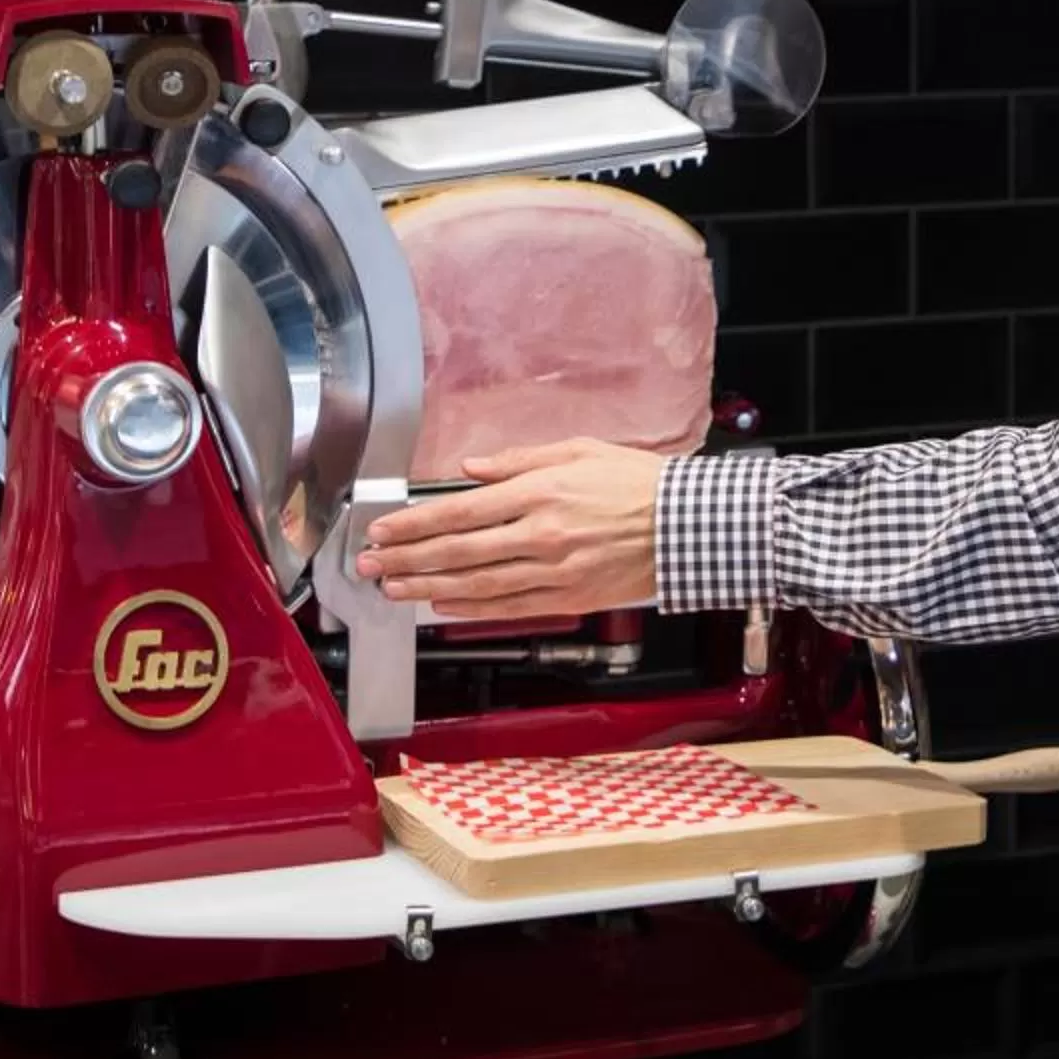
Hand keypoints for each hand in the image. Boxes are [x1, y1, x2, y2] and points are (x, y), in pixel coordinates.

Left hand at [356, 438, 661, 618]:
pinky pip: (509, 607)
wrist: (688, 526)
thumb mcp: (579, 450)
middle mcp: (540, 535)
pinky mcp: (568, 597)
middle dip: (406, 559)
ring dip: (428, 588)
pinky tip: (443, 606)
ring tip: (393, 589)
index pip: (459, 512)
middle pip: (458, 553)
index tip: (383, 530)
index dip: (414, 525)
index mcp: (540, 492)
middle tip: (370, 565)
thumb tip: (470, 471)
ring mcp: (553, 571)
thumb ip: (519, 461)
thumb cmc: (638, 483)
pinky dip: (471, 608)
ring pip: (476, 586)